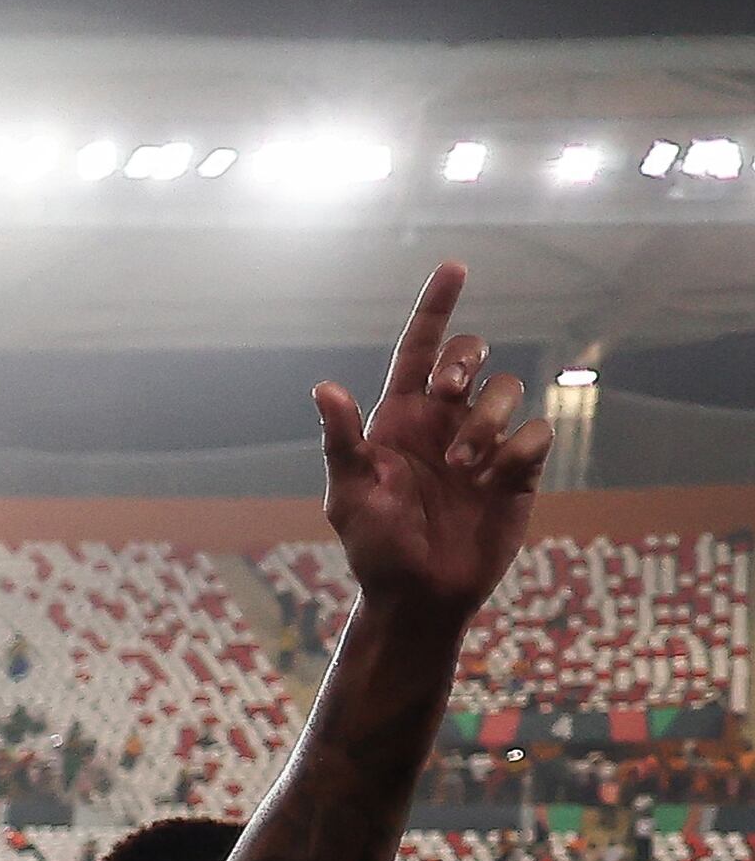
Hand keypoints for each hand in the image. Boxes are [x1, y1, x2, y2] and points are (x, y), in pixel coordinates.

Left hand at [313, 264, 548, 624]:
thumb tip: (323, 388)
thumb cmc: (375, 547)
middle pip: (471, 353)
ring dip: (486, 417)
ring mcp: (484, 441)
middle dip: (464, 357)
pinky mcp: (519, 469)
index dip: (437, 306)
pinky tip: (492, 482)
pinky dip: (517, 450)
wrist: (417, 593)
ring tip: (461, 465)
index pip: (419, 348)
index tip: (454, 266)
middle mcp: (444, 420)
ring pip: (506, 389)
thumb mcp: (348, 495)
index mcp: (400, 417)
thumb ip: (340, 441)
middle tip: (445, 391)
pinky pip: (536, 433)